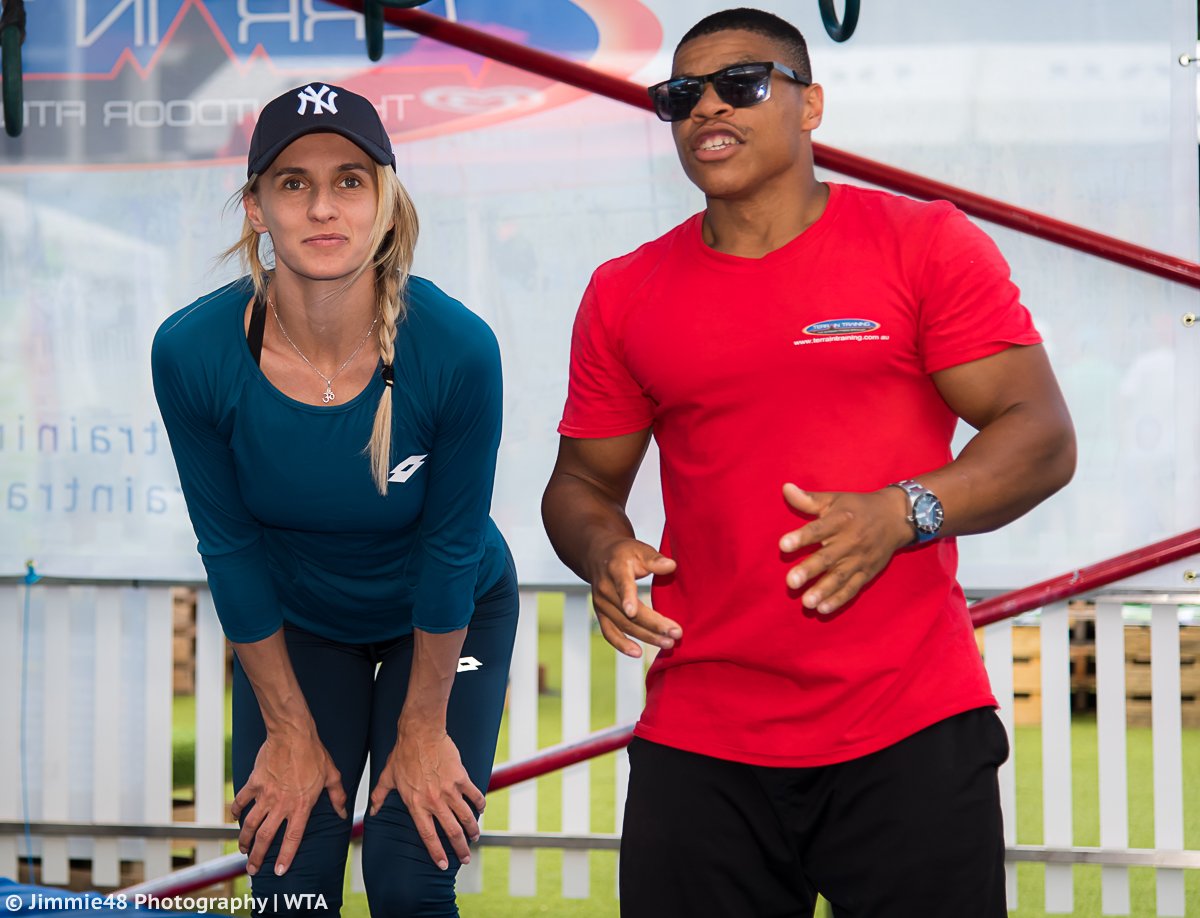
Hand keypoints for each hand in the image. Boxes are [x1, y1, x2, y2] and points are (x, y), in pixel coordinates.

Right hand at [231, 730, 346, 876]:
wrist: (292, 734)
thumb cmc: (314, 753)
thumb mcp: (332, 775)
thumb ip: (337, 796)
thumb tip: (343, 813)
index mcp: (301, 805)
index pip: (293, 838)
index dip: (286, 856)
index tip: (278, 871)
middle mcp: (281, 804)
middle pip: (266, 837)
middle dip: (257, 856)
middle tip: (252, 869)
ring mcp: (265, 794)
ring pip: (250, 824)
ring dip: (244, 840)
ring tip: (243, 850)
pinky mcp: (253, 783)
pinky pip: (240, 801)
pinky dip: (235, 811)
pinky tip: (235, 818)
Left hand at [369, 725, 482, 870]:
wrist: (420, 733)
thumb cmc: (403, 753)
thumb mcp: (387, 776)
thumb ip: (379, 796)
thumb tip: (372, 810)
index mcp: (416, 805)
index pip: (428, 836)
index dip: (437, 853)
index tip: (444, 864)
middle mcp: (434, 802)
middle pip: (452, 832)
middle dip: (461, 849)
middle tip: (466, 858)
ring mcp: (450, 790)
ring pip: (466, 817)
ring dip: (472, 830)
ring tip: (474, 837)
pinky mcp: (461, 778)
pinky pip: (474, 795)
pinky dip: (479, 805)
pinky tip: (480, 810)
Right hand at [587, 537, 680, 657]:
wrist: (598, 555)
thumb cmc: (625, 553)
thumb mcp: (640, 549)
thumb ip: (654, 559)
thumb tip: (671, 566)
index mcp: (616, 569)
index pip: (622, 585)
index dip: (627, 598)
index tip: (633, 611)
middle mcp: (605, 588)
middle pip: (628, 612)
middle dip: (653, 625)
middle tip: (676, 633)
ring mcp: (601, 603)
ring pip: (623, 625)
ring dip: (645, 637)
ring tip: (668, 644)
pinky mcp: (601, 614)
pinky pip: (610, 632)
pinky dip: (622, 644)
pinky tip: (638, 653)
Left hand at [778, 483, 912, 614]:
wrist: (896, 517)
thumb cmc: (857, 507)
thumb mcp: (835, 499)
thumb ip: (808, 499)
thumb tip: (785, 488)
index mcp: (840, 520)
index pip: (818, 529)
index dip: (801, 537)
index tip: (782, 545)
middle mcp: (850, 541)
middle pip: (828, 557)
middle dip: (810, 570)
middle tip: (791, 582)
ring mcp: (860, 559)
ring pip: (840, 577)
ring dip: (823, 590)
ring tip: (806, 603)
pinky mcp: (867, 573)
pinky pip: (852, 588)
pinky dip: (839, 600)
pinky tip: (823, 609)